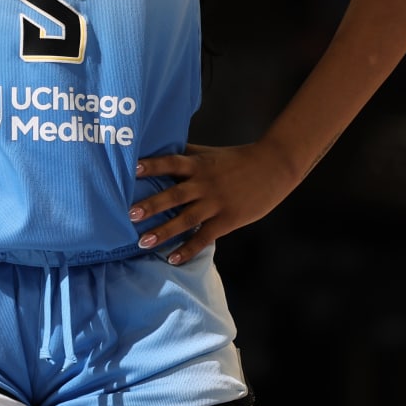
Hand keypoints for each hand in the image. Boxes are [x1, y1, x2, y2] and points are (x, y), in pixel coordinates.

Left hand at [128, 141, 299, 263]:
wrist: (274, 167)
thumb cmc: (239, 159)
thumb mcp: (211, 152)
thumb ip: (188, 152)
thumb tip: (161, 146)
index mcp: (199, 164)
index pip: (171, 163)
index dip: (152, 165)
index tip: (132, 168)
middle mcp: (205, 183)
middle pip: (175, 195)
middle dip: (152, 205)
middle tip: (130, 214)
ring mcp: (216, 203)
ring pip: (186, 219)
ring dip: (164, 231)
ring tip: (143, 242)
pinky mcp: (228, 220)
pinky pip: (204, 237)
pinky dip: (188, 249)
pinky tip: (173, 258)